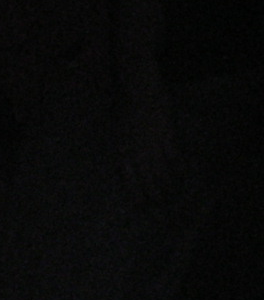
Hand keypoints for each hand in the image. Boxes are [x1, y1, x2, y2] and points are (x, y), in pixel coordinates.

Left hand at [117, 75, 179, 201]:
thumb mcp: (115, 133)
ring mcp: (152, 146)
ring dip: (169, 185)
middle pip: (147, 181)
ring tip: (174, 195)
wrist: (138, 91)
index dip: (136, 196)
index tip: (141, 208)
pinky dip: (180, 167)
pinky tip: (184, 175)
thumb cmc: (123, 109)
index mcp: (122, 153)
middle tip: (162, 205)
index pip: (129, 182)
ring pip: (162, 172)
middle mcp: (137, 153)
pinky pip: (175, 156)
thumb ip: (120, 152)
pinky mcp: (167, 136)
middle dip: (154, 195)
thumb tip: (122, 170)